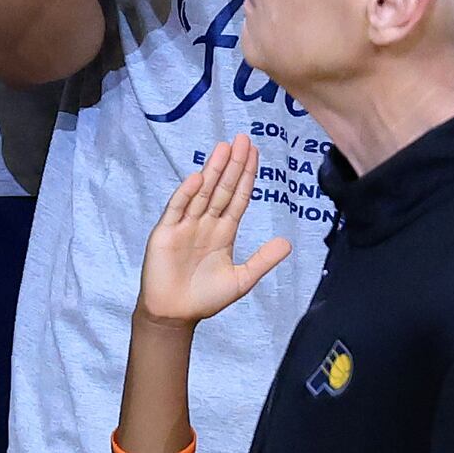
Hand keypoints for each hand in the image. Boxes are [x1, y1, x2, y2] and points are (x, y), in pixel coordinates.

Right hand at [136, 133, 291, 330]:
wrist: (175, 313)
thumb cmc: (205, 298)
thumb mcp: (242, 279)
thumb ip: (263, 260)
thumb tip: (288, 242)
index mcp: (223, 232)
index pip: (238, 198)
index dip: (247, 176)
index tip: (254, 154)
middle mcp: (205, 223)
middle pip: (222, 188)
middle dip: (233, 165)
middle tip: (242, 139)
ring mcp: (184, 226)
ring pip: (202, 193)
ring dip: (213, 171)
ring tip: (224, 148)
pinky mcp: (165, 233)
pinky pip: (178, 209)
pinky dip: (187, 193)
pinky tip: (198, 178)